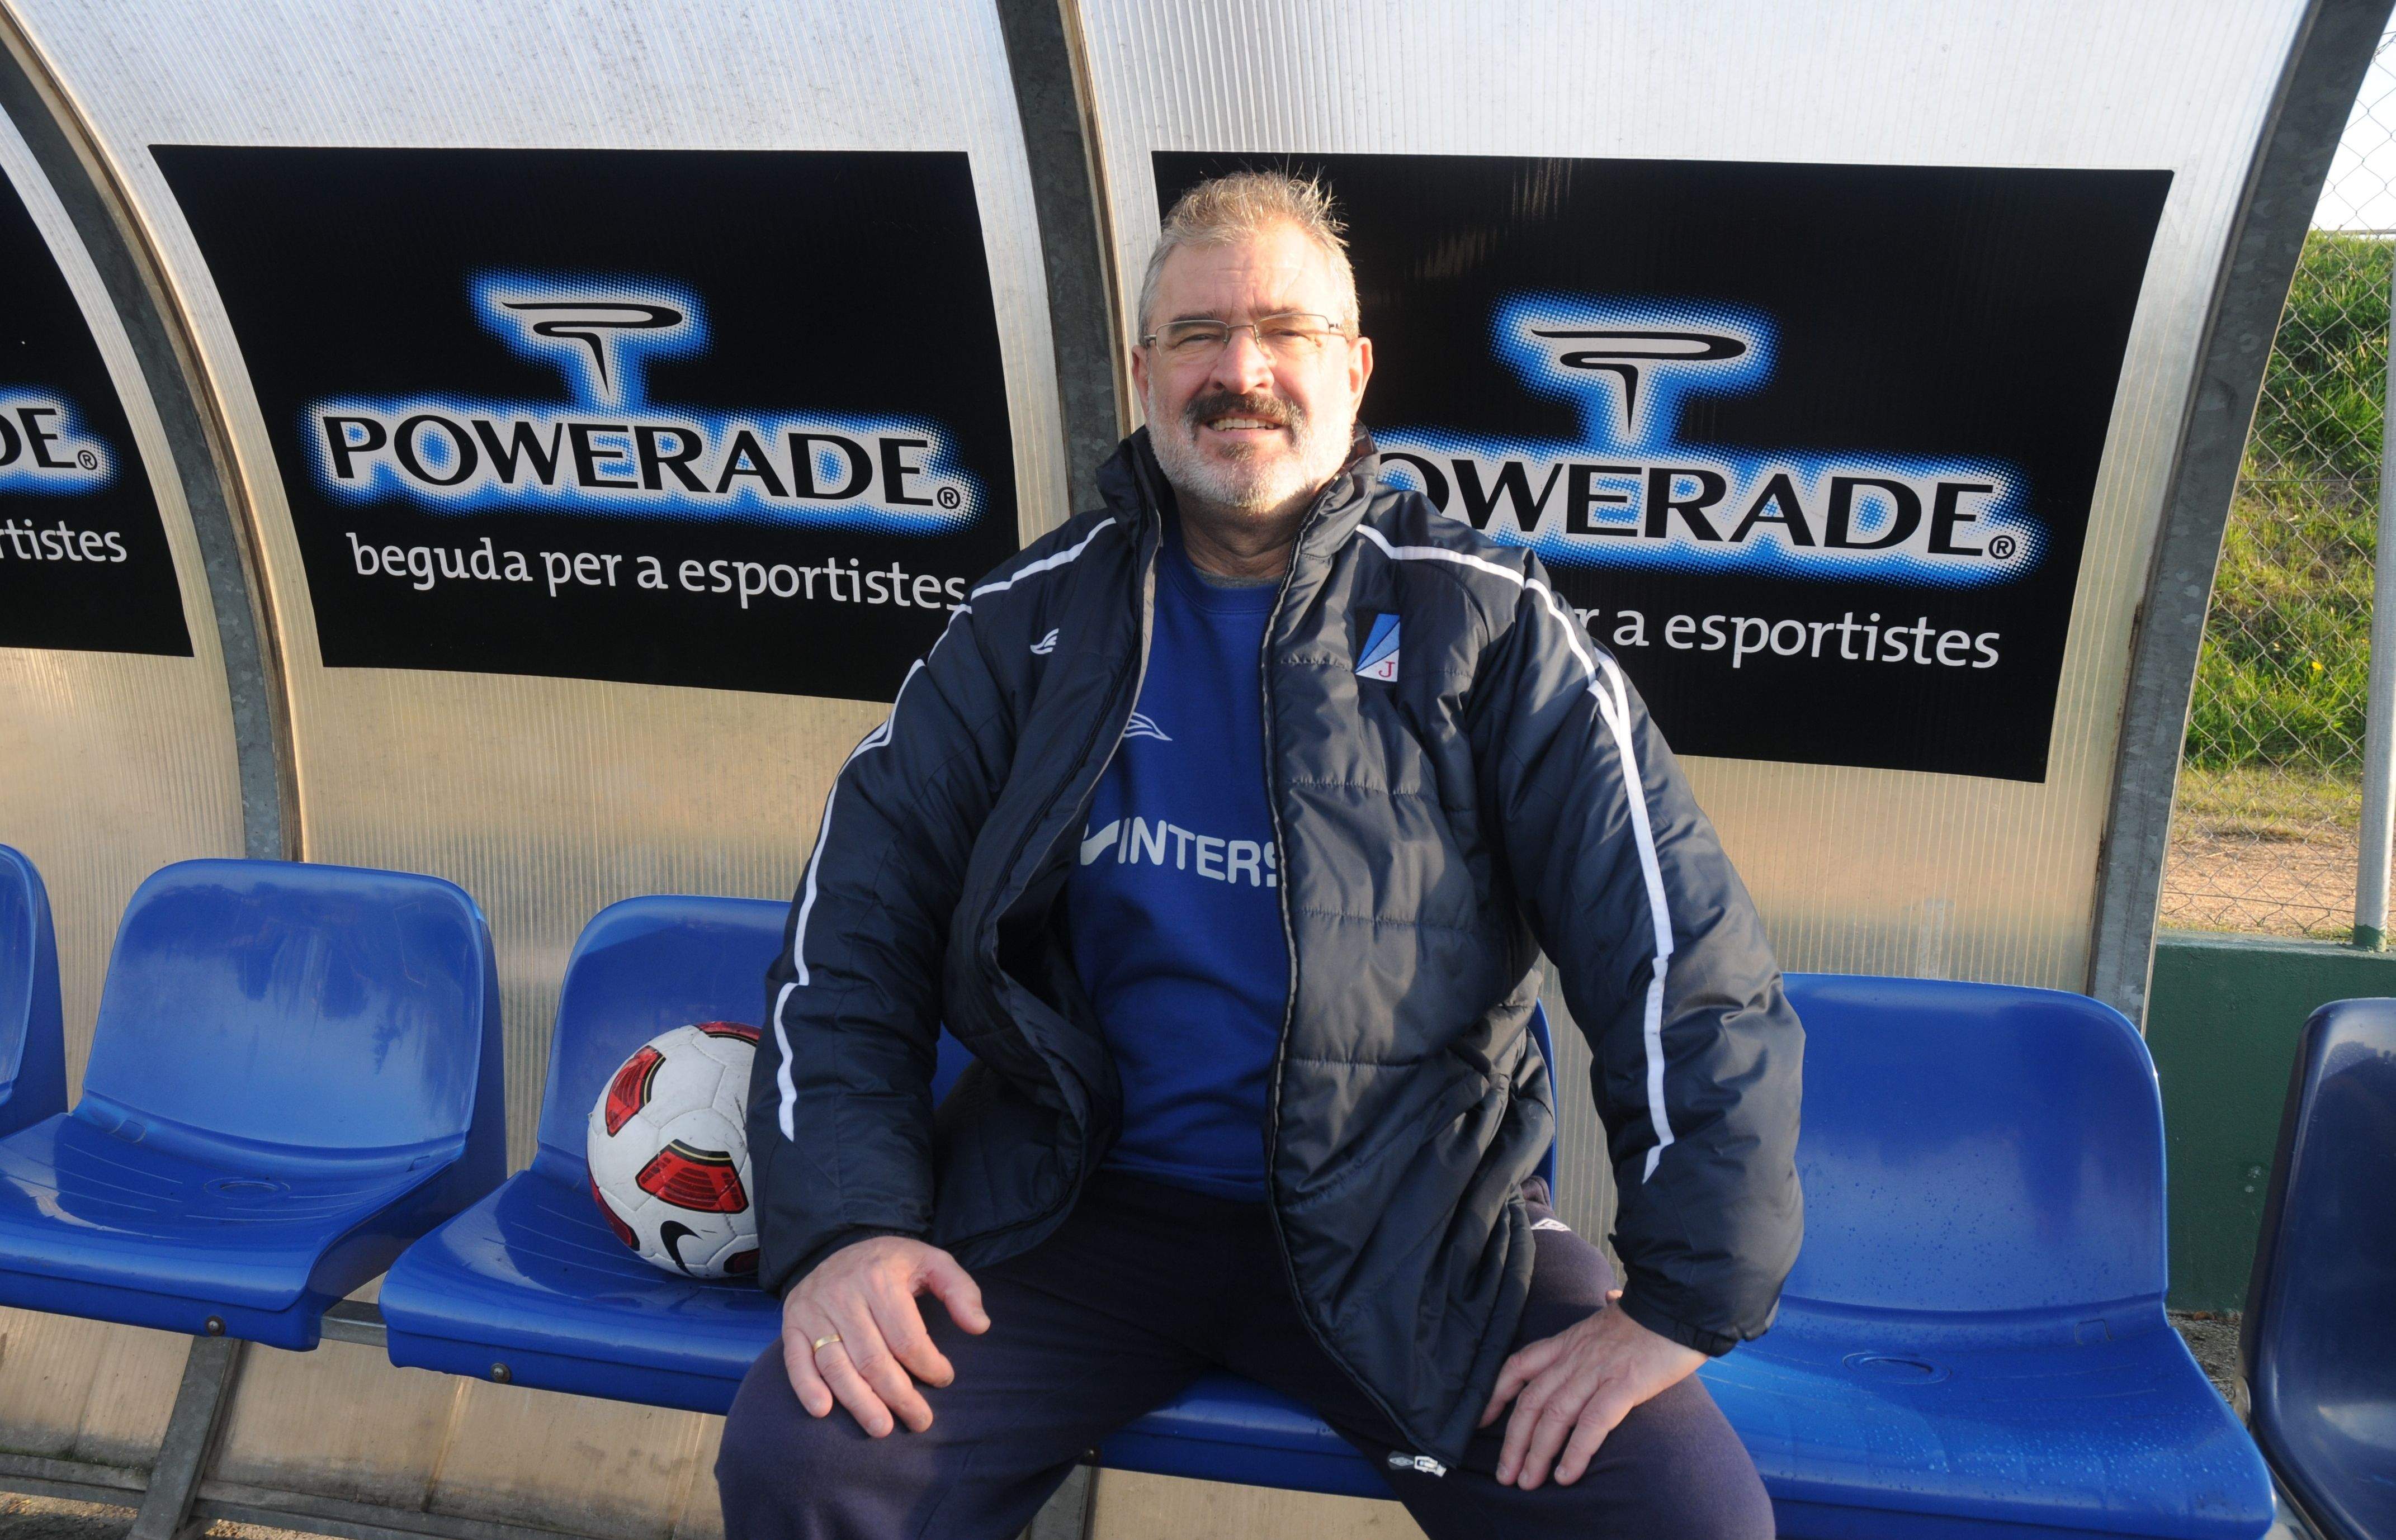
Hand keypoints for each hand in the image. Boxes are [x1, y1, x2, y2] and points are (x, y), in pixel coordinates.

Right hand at [780, 1236, 988, 1435]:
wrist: (840, 1246)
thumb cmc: (893, 1263)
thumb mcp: (932, 1262)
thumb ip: (960, 1291)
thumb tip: (980, 1327)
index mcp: (880, 1279)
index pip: (907, 1337)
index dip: (929, 1365)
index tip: (944, 1378)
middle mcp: (842, 1294)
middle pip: (873, 1359)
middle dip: (899, 1396)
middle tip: (921, 1421)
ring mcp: (813, 1310)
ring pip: (836, 1365)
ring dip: (859, 1402)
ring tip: (883, 1428)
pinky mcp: (792, 1323)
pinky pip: (796, 1361)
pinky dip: (807, 1388)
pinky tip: (823, 1411)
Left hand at [1479, 1294, 1701, 1488]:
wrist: (1680, 1301)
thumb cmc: (1654, 1311)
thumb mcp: (1617, 1309)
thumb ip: (1607, 1309)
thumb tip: (1610, 1298)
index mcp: (1569, 1341)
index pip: (1520, 1365)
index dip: (1497, 1394)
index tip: (1484, 1420)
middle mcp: (1575, 1357)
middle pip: (1531, 1401)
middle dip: (1513, 1441)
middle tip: (1505, 1474)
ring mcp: (1597, 1370)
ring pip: (1555, 1416)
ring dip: (1537, 1453)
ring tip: (1528, 1482)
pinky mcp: (1624, 1385)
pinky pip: (1593, 1423)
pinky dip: (1576, 1451)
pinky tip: (1567, 1475)